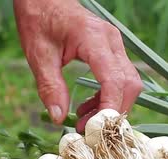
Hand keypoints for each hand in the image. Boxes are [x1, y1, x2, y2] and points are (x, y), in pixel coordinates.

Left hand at [13, 0, 142, 132]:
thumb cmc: (38, 19)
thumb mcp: (38, 55)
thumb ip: (50, 86)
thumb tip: (59, 118)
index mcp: (93, 39)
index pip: (114, 80)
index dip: (109, 108)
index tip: (95, 130)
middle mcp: (111, 41)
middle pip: (129, 84)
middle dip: (113, 111)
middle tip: (87, 129)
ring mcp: (114, 44)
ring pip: (128, 83)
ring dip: (111, 105)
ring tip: (83, 120)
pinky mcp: (112, 50)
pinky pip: (120, 78)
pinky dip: (108, 96)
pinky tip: (87, 106)